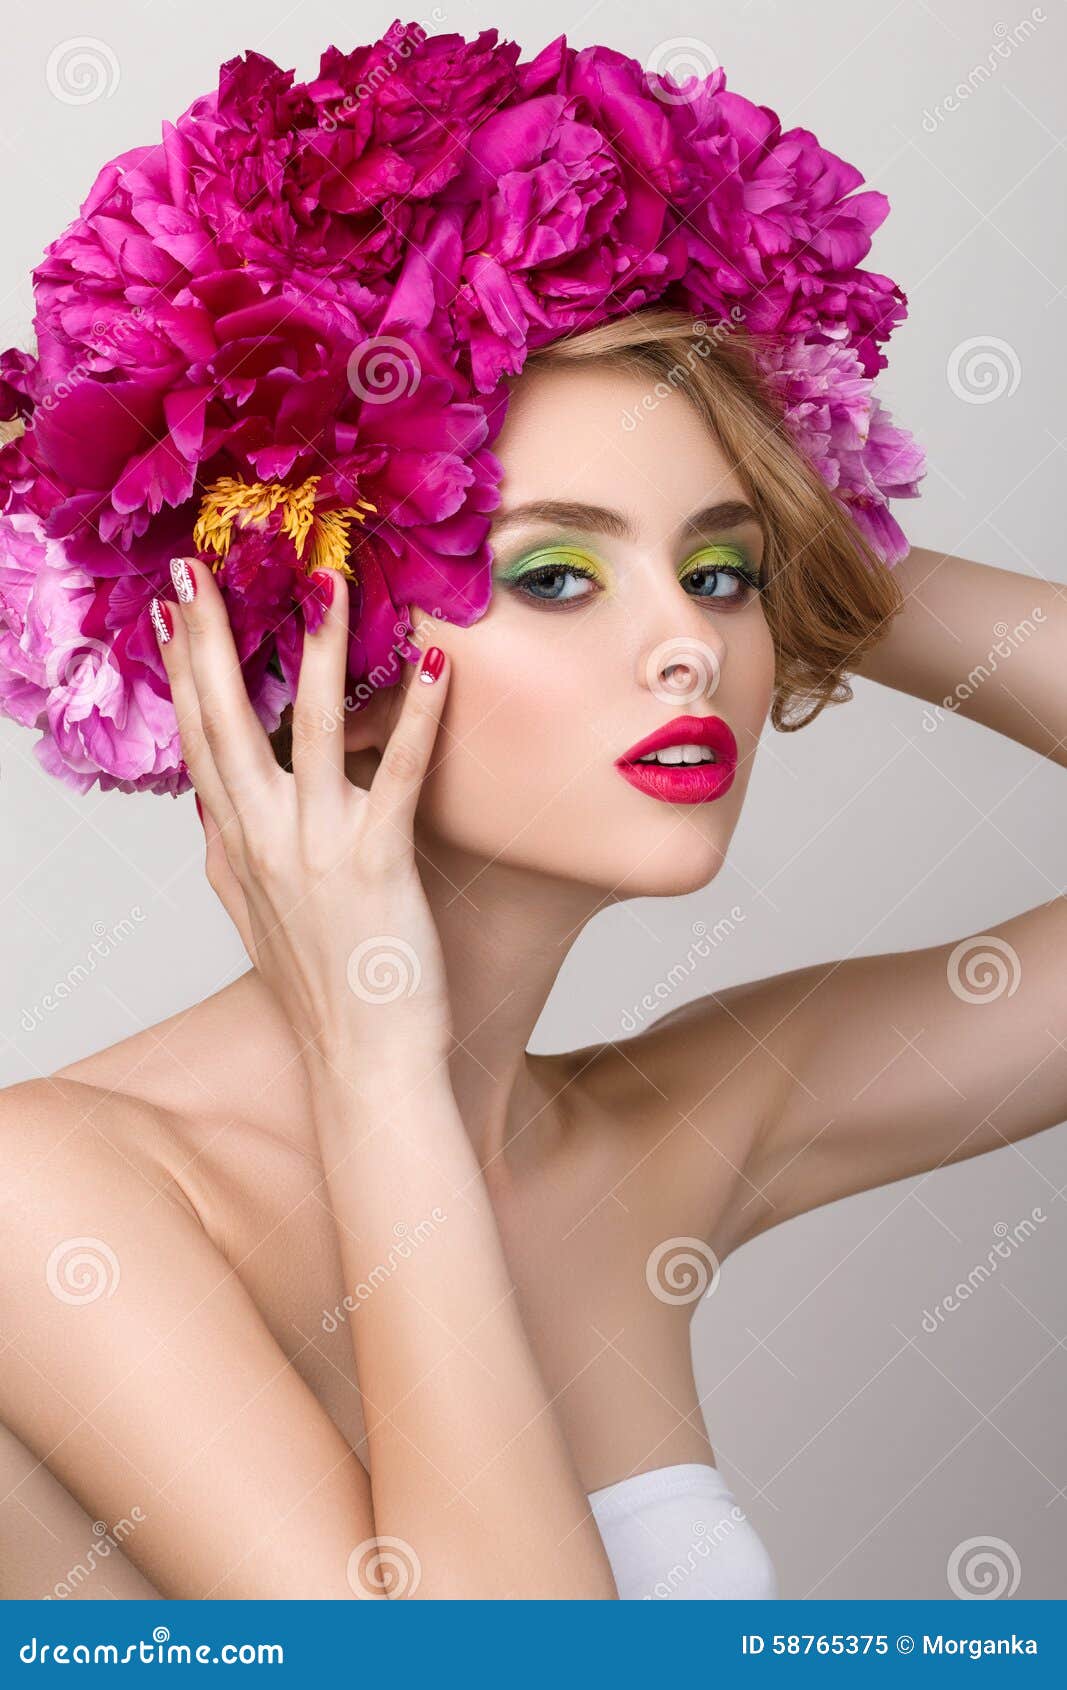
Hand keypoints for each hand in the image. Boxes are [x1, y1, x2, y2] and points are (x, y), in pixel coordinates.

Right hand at [151, 557, 453, 1073]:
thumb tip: (209, 807)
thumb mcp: (254, 920)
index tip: (176, 611)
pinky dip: (418, 719)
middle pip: (230, 723)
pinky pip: (402, 776)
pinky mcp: (378, 865)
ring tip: (326, 585)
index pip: (200, 741)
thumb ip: (227, 857)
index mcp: (235, 848)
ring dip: (321, 653)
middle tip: (200, 569)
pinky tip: (434, 667)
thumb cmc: (318, 993)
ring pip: (316, 732)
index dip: (185, 672)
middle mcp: (265, 841)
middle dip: (214, 641)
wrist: (359, 1064)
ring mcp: (318, 851)